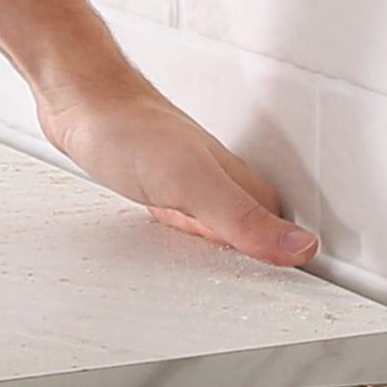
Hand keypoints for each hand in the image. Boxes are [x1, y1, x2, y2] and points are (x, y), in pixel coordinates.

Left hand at [35, 60, 318, 266]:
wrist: (79, 97)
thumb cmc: (128, 131)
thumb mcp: (191, 185)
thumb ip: (243, 219)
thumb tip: (301, 248)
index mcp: (235, 181)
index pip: (280, 228)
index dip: (292, 257)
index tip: (306, 290)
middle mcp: (216, 178)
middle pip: (256, 224)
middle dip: (266, 256)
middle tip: (277, 289)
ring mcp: (185, 178)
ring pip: (221, 220)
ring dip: (229, 246)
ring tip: (239, 274)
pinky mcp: (155, 181)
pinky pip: (186, 216)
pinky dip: (191, 235)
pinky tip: (184, 241)